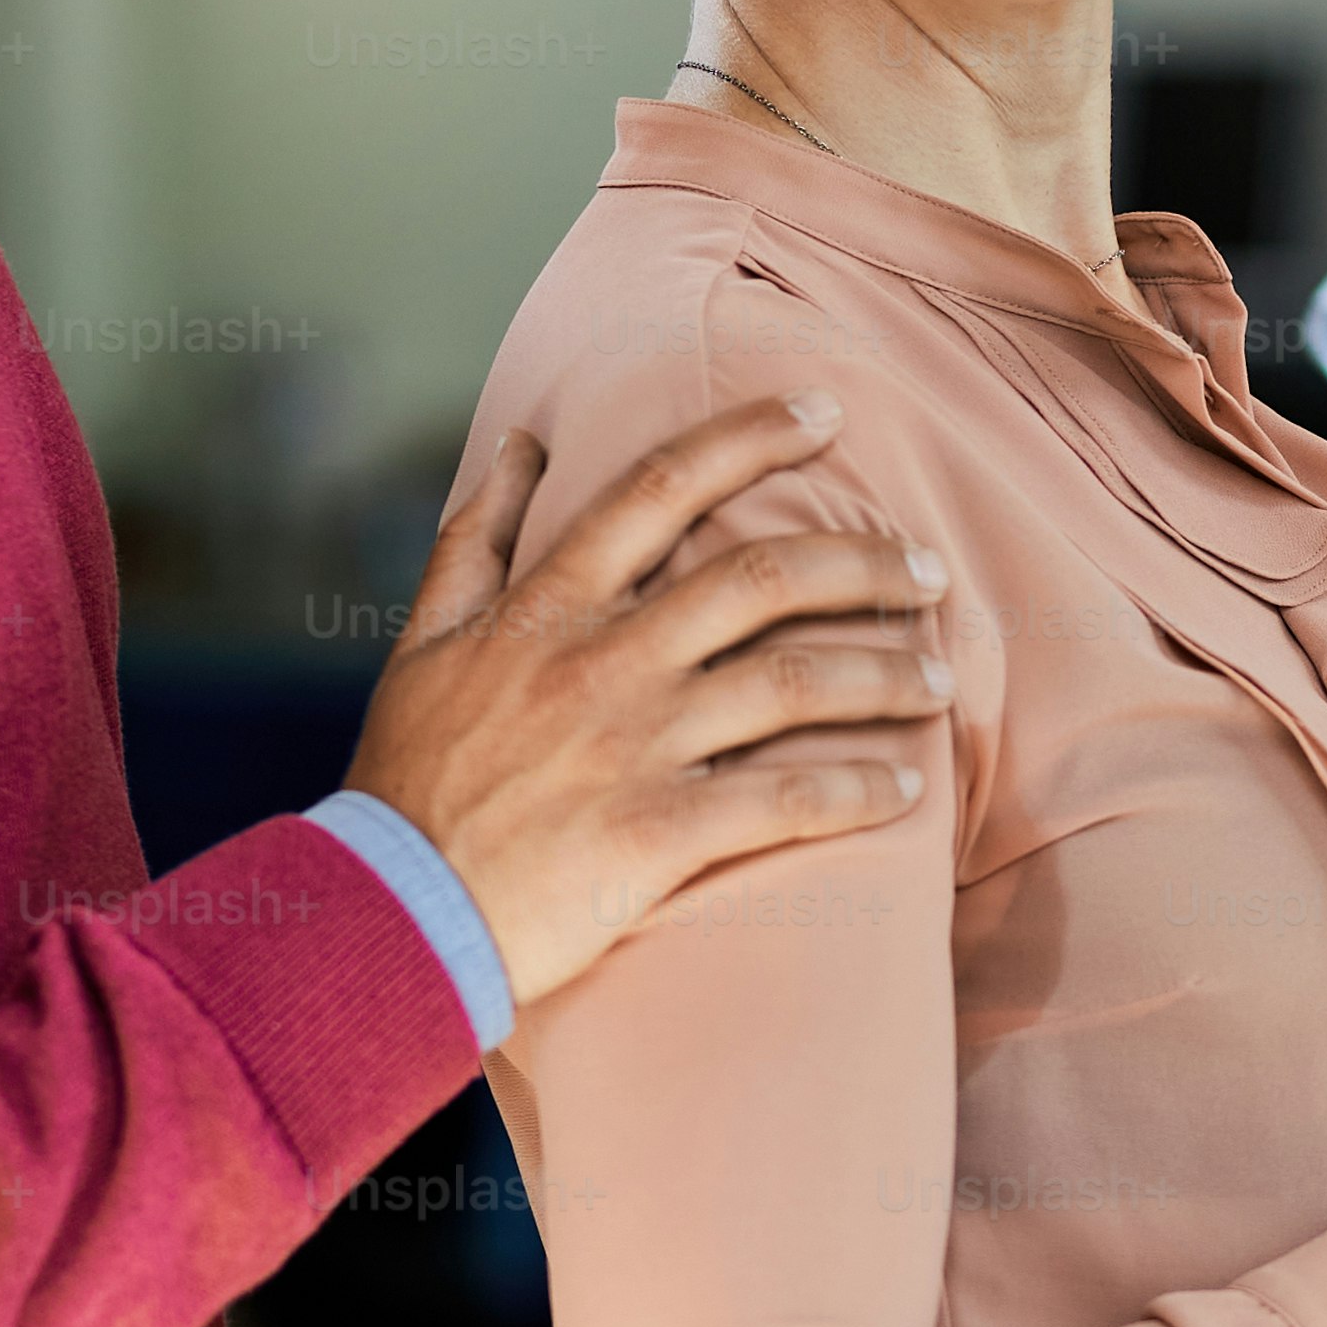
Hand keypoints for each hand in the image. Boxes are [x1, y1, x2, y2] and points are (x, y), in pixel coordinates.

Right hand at [344, 395, 946, 1011]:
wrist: (387, 914)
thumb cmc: (408, 781)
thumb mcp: (422, 642)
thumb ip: (474, 540)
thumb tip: (522, 446)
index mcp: (549, 608)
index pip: (661, 487)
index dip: (750, 437)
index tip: (824, 412)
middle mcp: (602, 662)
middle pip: (760, 579)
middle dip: (864, 560)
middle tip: (929, 567)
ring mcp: (632, 746)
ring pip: (793, 682)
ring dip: (885, 673)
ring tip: (940, 676)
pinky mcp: (655, 834)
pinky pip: (783, 799)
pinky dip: (855, 790)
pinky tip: (903, 788)